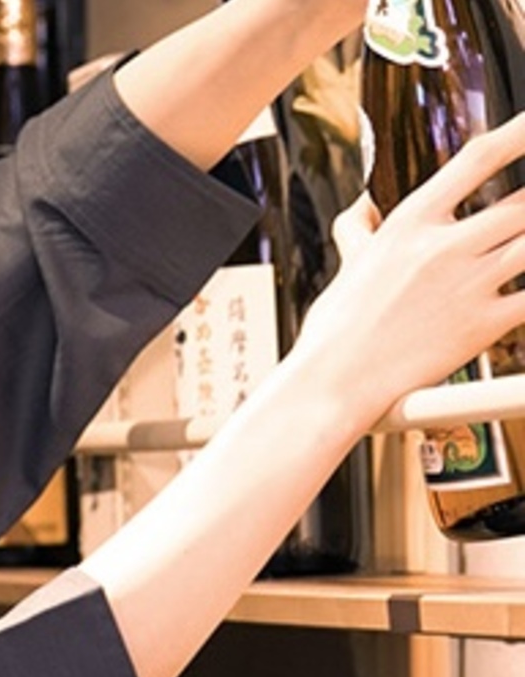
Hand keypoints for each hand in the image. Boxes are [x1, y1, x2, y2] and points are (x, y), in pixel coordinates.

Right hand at [294, 111, 524, 422]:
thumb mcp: (346, 265)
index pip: (478, 160)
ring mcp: (467, 284)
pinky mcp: (484, 325)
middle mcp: (443, 247)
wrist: (334, 379)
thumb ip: (359, 230)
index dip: (520, 133)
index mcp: (409, 223)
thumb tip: (361, 208)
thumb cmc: (335, 328)